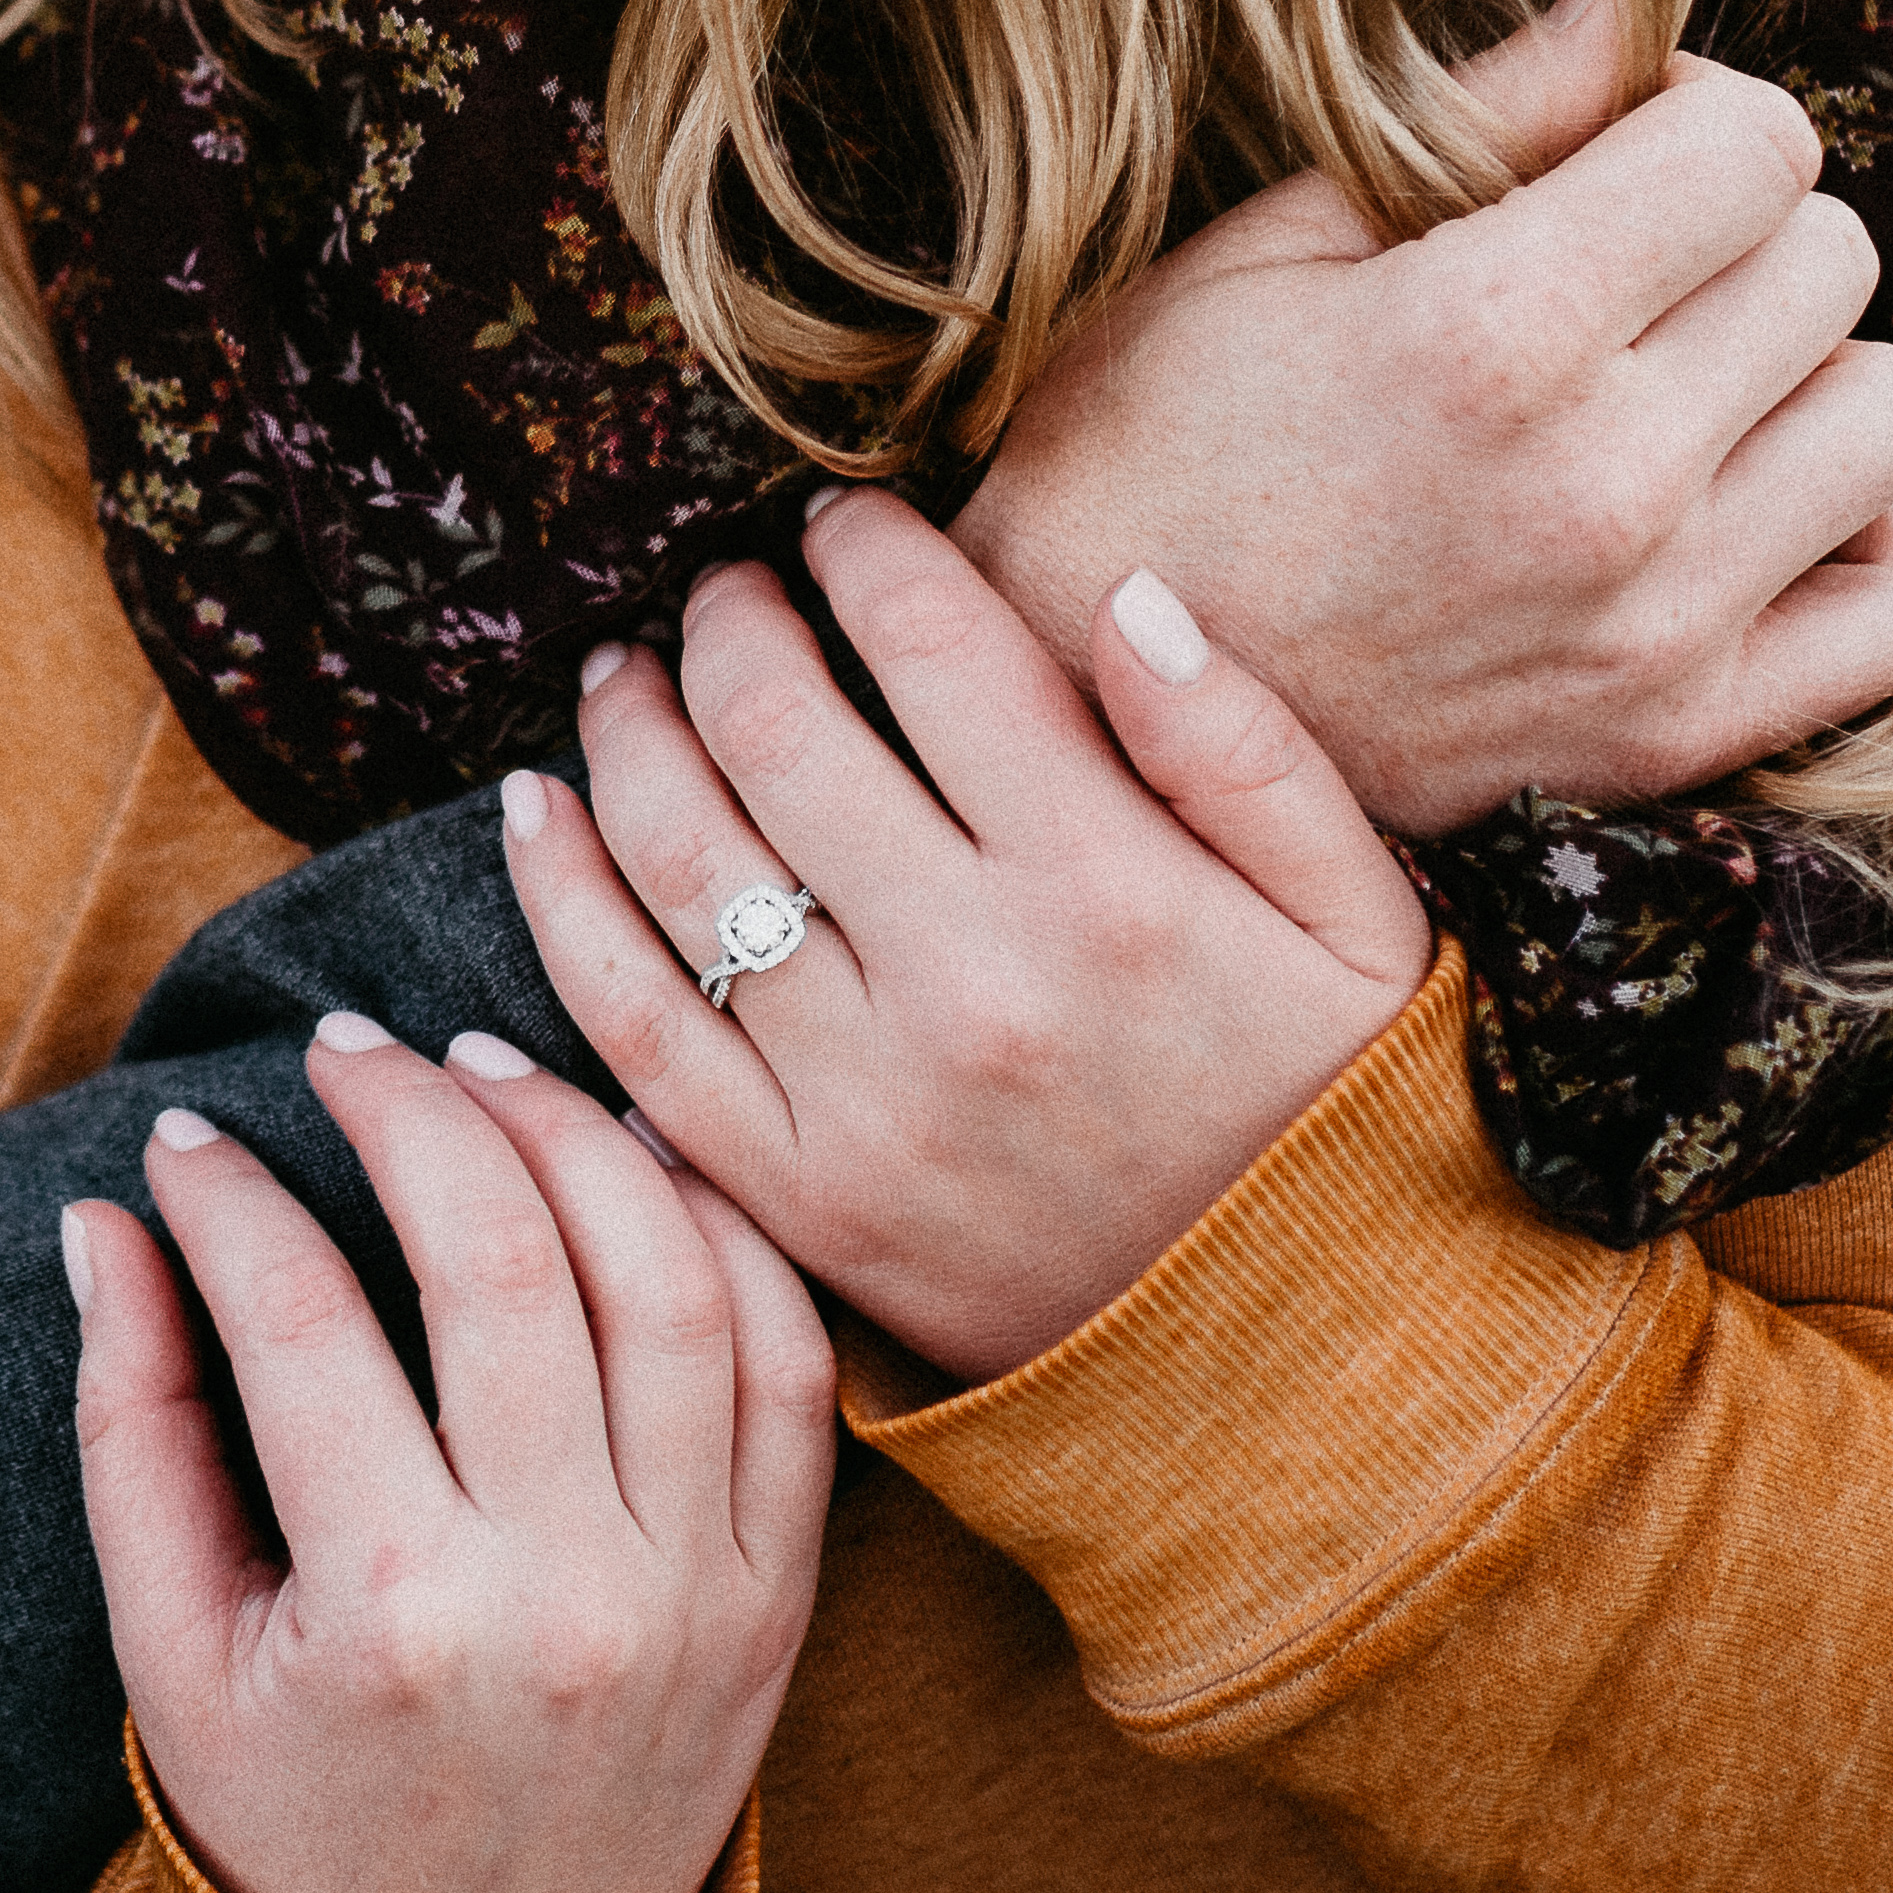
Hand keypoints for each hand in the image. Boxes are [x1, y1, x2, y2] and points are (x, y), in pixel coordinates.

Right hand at [72, 1015, 832, 1892]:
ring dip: (574, 1134)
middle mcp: (565, 1595)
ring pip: (668, 1280)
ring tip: (484, 1070)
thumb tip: (105, 1221)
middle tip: (348, 1049)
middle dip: (413, 1109)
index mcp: (392, 1614)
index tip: (185, 1139)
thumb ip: (131, 1425)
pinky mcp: (781, 1595)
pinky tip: (636, 1159)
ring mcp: (698, 1592)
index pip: (300, 1315)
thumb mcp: (169, 1651)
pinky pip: (788, 1364)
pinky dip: (722, 1236)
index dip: (229, 1197)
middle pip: (503, 1257)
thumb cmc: (297, 1818)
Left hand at [518, 494, 1431, 1381]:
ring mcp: (870, 1101)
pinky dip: (559, 907)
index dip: (864, 551)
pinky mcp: (803, 1198)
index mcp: (1110, 885)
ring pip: (680, 861)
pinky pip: (637, 1030)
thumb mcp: (1357, 920)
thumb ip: (1244, 749)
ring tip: (624, 676)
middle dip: (727, 624)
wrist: (1303, 1371)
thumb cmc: (1328, 1113)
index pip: (936, 648)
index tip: (840, 521)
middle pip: (776, 733)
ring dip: (625, 736)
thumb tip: (1122, 591)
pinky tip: (535, 816)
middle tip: (722, 590)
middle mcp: (974, 983)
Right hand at [954, 0, 1892, 831]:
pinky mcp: (1677, 736)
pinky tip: (1761, 511)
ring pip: (1891, 416)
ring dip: (1808, 378)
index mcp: (1495, 326)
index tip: (1620, 147)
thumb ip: (1483, 111)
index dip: (1691, 115)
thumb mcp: (1268, 239)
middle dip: (1742, 232)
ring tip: (1692, 388)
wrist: (1064, 691)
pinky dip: (1864, 548)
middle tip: (1632, 267)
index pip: (1757, 142)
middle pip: (1833, 260)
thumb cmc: (1140, 439)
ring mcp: (1658, 622)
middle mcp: (1605, 479)